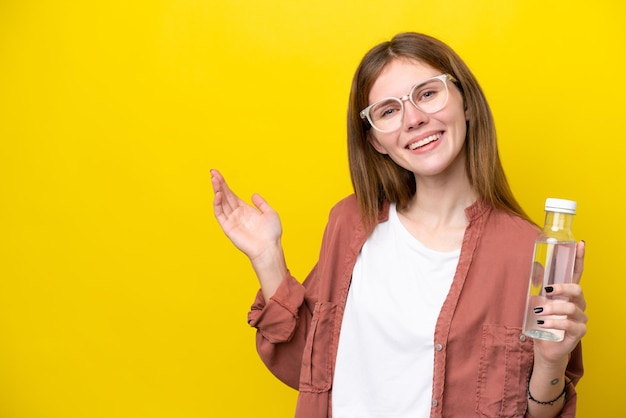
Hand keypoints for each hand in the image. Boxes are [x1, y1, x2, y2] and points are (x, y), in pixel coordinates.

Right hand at [211, 169, 282, 261]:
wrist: (269, 248)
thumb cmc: (271, 234)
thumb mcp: (270, 213)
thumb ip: (261, 203)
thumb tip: (253, 194)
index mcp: (244, 209)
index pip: (231, 194)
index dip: (224, 184)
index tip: (217, 173)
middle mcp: (236, 214)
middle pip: (224, 196)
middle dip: (218, 184)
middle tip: (212, 172)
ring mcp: (231, 220)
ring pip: (221, 203)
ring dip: (217, 191)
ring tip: (214, 179)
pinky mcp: (228, 227)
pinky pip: (220, 214)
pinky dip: (217, 204)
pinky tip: (217, 194)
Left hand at [533, 241, 586, 365]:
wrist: (545, 347)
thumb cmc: (542, 323)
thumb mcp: (536, 301)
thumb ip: (538, 286)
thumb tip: (536, 266)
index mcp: (569, 294)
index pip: (577, 273)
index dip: (579, 258)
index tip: (580, 243)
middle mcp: (578, 304)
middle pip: (577, 289)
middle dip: (562, 288)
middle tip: (547, 291)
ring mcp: (580, 318)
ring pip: (571, 308)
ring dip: (552, 308)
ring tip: (538, 312)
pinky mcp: (579, 332)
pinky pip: (569, 325)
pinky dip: (554, 323)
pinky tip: (543, 324)